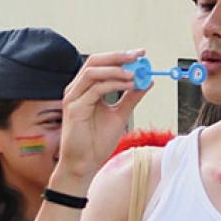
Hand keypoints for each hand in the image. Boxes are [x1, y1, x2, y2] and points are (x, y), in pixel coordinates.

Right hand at [54, 51, 151, 184]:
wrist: (85, 165)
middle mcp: (77, 89)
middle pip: (95, 61)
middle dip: (118, 56)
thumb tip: (147, 81)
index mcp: (85, 89)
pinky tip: (128, 85)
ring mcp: (73, 98)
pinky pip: (95, 89)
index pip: (101, 64)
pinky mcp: (74, 108)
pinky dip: (113, 83)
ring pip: (93, 72)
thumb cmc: (96, 143)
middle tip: (139, 56)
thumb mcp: (120, 115)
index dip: (120, 56)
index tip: (141, 55)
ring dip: (117, 69)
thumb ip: (131, 97)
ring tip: (136, 73)